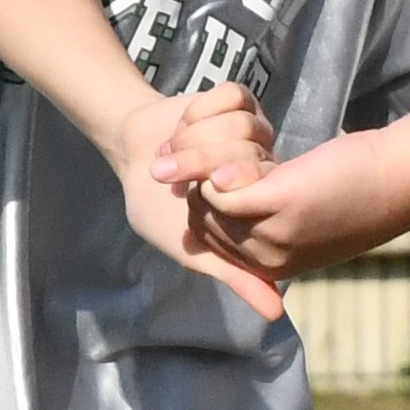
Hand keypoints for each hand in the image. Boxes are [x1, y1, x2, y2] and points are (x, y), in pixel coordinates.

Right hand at [109, 83, 283, 316]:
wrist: (133, 151)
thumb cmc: (159, 208)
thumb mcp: (194, 251)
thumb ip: (236, 275)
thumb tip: (276, 312)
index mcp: (261, 208)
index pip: (263, 193)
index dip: (223, 189)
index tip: (193, 194)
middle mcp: (267, 169)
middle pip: (252, 152)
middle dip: (199, 161)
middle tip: (171, 175)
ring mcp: (257, 132)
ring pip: (242, 124)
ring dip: (193, 137)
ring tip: (172, 152)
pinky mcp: (242, 100)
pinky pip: (231, 97)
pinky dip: (198, 111)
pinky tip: (184, 125)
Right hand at [197, 121, 409, 283]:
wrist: (402, 178)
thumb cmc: (357, 189)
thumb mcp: (307, 213)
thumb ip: (268, 216)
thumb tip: (232, 199)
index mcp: (272, 269)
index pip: (206, 240)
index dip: (201, 201)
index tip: (210, 170)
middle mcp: (268, 260)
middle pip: (199, 220)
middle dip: (196, 182)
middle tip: (213, 151)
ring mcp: (272, 234)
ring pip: (204, 199)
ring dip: (207, 165)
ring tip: (230, 143)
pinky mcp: (279, 200)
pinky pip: (219, 181)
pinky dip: (221, 156)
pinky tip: (246, 142)